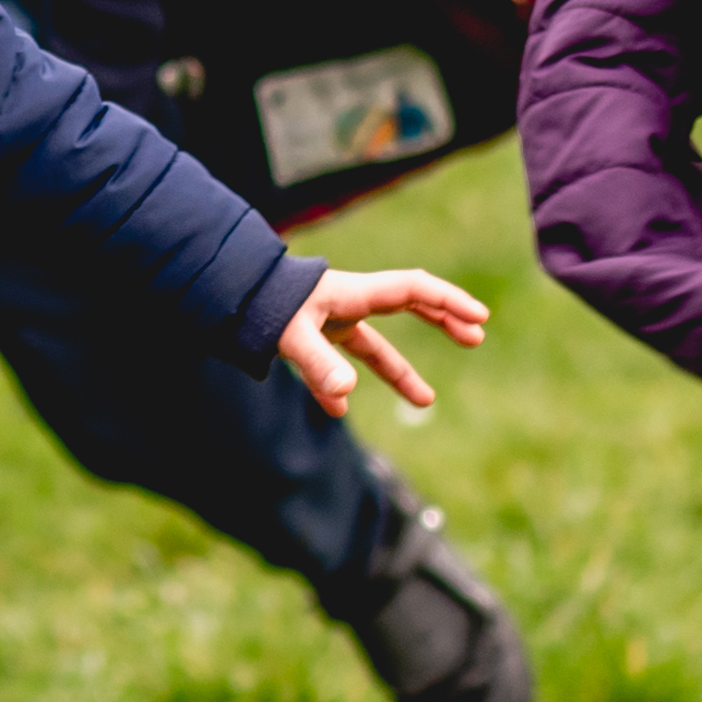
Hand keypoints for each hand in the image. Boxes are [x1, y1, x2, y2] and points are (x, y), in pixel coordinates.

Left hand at [277, 265, 487, 416]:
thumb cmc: (259, 306)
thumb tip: (345, 398)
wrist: (222, 295)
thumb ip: (318, 364)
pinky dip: (338, 387)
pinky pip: (334, 366)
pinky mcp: (308, 339)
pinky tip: (337, 411)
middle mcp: (346, 304)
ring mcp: (329, 322)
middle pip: (408, 307)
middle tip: (476, 336)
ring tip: (427, 401)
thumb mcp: (290, 335)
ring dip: (401, 371)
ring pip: (375, 346)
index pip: (413, 290)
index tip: (479, 319)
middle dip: (443, 321)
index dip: (449, 302)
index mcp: (352, 293)